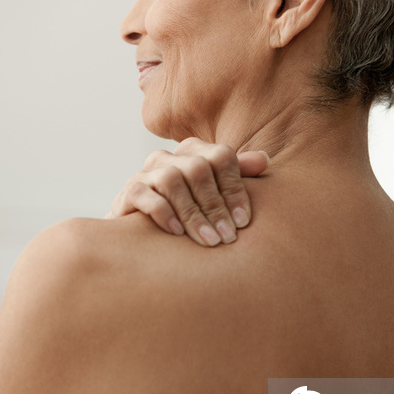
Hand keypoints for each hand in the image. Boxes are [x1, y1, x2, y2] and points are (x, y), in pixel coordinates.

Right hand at [105, 137, 269, 245]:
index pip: (221, 157)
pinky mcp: (129, 192)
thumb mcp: (214, 196)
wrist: (139, 235)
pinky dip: (163, 213)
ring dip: (193, 213)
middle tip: (227, 237)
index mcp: (194, 153)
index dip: (234, 187)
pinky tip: (178, 234)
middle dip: (215, 205)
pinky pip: (144, 194)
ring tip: (208, 240)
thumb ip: (237, 178)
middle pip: (198, 168)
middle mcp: (169, 157)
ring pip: (172, 180)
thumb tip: (264, 160)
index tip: (243, 221)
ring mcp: (147, 173)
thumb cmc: (186, 214)